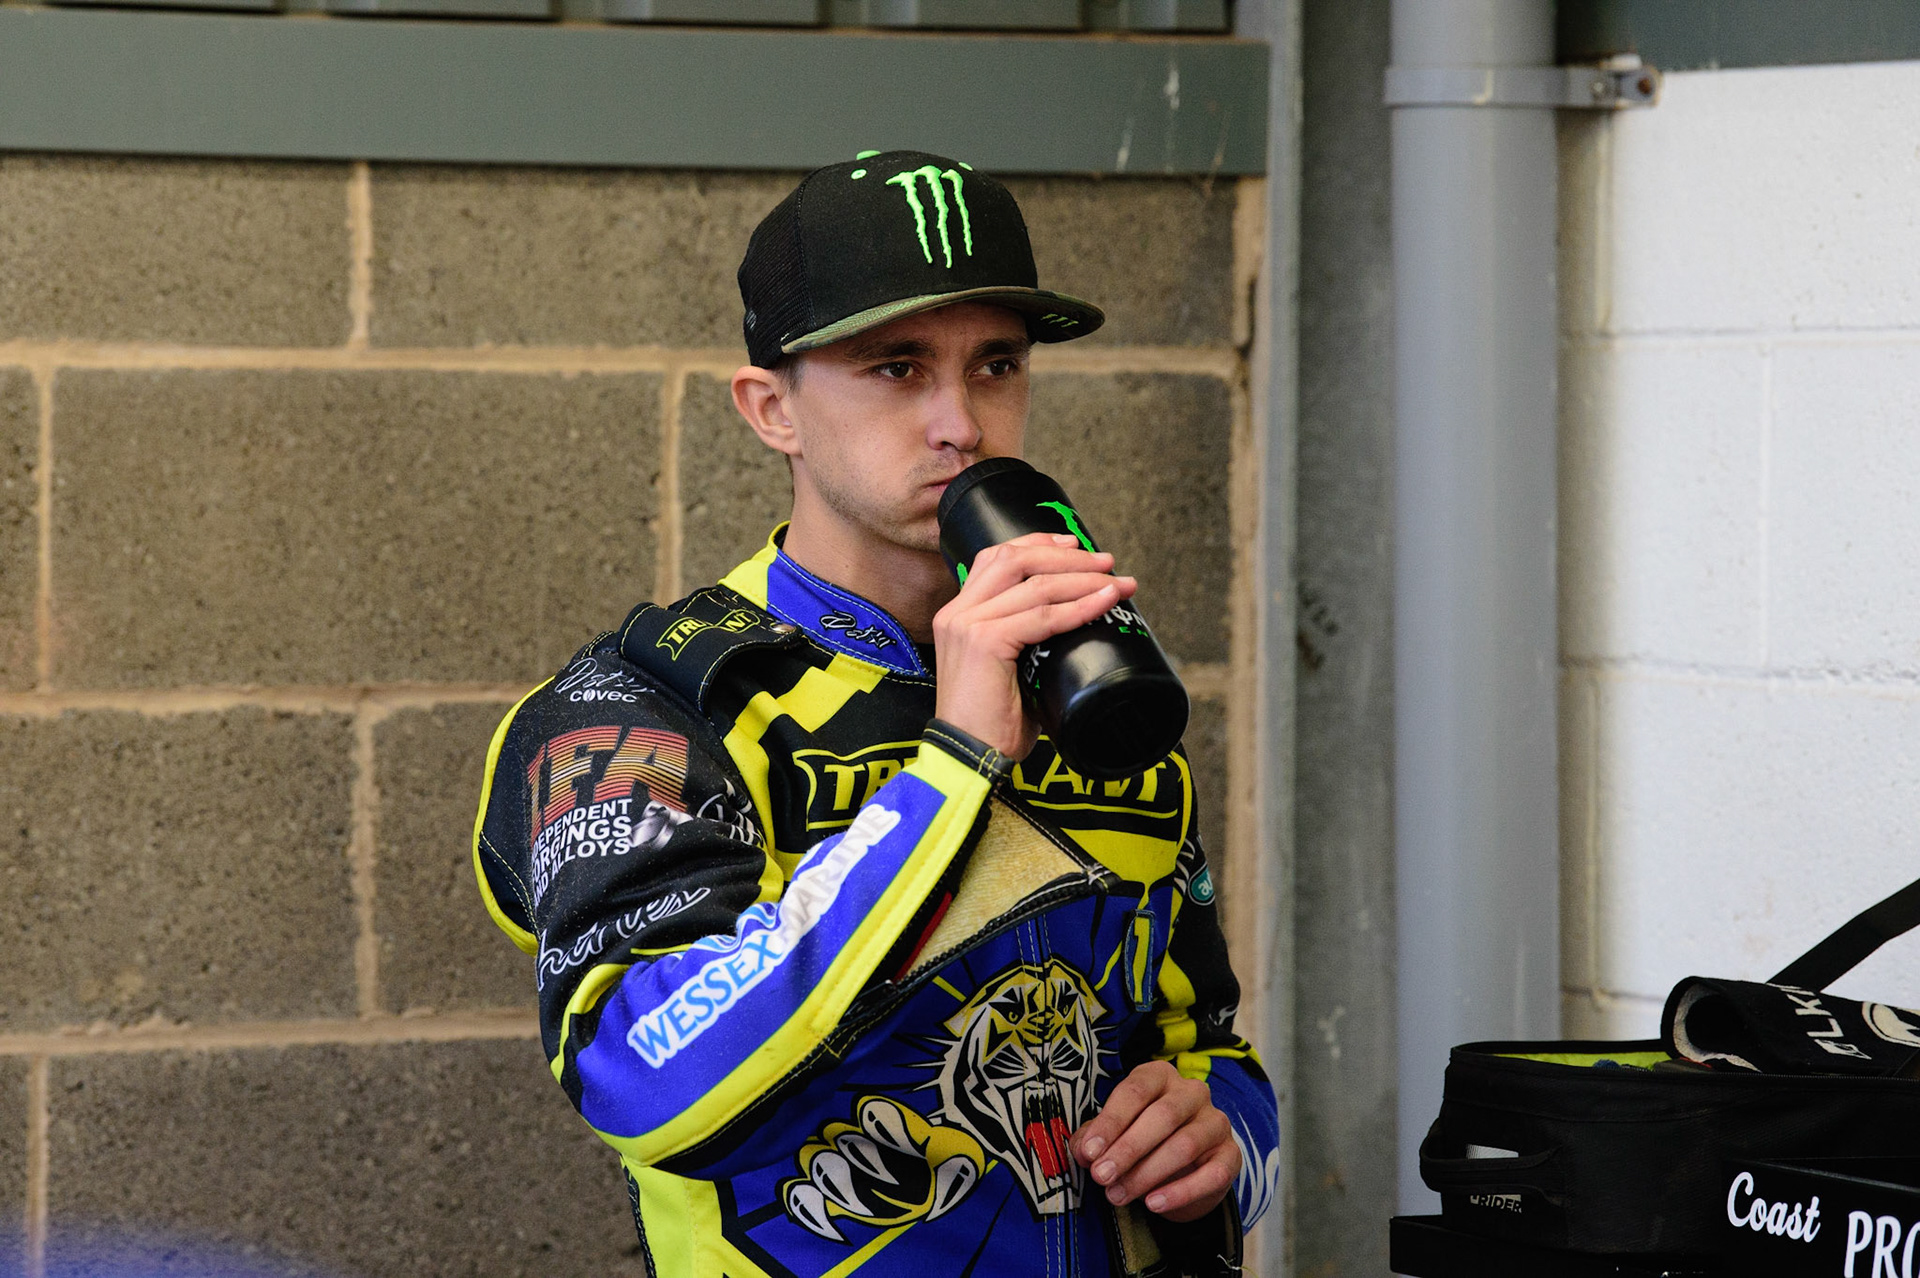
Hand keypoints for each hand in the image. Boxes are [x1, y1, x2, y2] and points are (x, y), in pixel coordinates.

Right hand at [931, 531, 1134, 759]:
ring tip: (1117, 583)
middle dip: (1067, 556)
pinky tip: (1105, 602)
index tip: (1075, 545)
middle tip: (1106, 562)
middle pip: (1016, 559)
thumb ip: (1026, 642)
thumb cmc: (991, 725)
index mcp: (958, 614)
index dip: (1038, 544)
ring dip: (1084, 579)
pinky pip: (1043, 616)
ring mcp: (969, 624)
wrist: (966, 759)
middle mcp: (958, 612)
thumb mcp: (1006, 671)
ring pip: (1036, 584)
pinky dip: (1080, 607)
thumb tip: (1073, 627)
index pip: (996, 558)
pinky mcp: (985, 642)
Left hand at [1070, 1060, 1239, 1221]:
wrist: (1183, 1170)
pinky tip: (1154, 1204)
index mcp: (1160, 1076)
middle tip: (1101, 1177)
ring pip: (1185, 1145)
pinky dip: (1180, 1192)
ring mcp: (1216, 1122)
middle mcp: (1192, 1092)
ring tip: (1118, 1195)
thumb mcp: (1114, 1135)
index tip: (1090, 1152)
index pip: (1135, 1092)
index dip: (1110, 1123)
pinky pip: (1211, 1174)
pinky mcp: (1231, 1154)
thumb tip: (1084, 1151)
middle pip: (1162, 1116)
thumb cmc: (1142, 1141)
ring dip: (1147, 1174)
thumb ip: (1095, 1139)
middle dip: (1127, 1149)